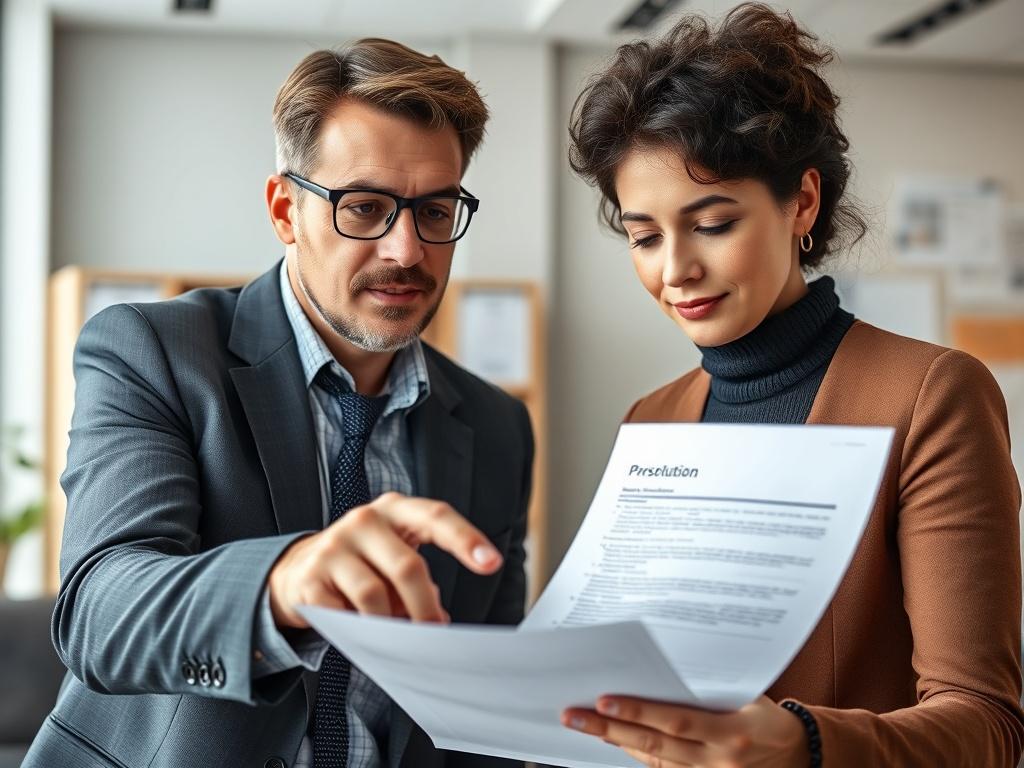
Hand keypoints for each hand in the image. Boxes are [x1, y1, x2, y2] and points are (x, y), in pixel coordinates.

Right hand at [268, 492, 501, 628]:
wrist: (298, 570)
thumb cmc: (365, 565)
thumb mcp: (396, 560)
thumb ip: (422, 582)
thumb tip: (438, 622)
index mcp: (396, 510)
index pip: (436, 516)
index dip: (466, 538)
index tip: (492, 563)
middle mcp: (364, 520)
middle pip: (408, 567)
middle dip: (426, 608)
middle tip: (435, 634)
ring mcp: (333, 545)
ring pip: (375, 595)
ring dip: (390, 626)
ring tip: (394, 637)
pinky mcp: (309, 577)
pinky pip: (342, 615)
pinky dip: (357, 630)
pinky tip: (358, 630)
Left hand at [562, 694, 808, 767]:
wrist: (801, 755)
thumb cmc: (767, 716)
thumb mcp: (745, 696)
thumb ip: (704, 689)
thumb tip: (659, 667)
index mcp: (729, 733)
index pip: (675, 721)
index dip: (638, 712)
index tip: (604, 700)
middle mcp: (717, 761)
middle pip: (653, 746)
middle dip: (609, 730)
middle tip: (573, 715)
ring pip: (652, 762)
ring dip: (616, 743)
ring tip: (584, 725)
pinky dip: (637, 756)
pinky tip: (615, 741)